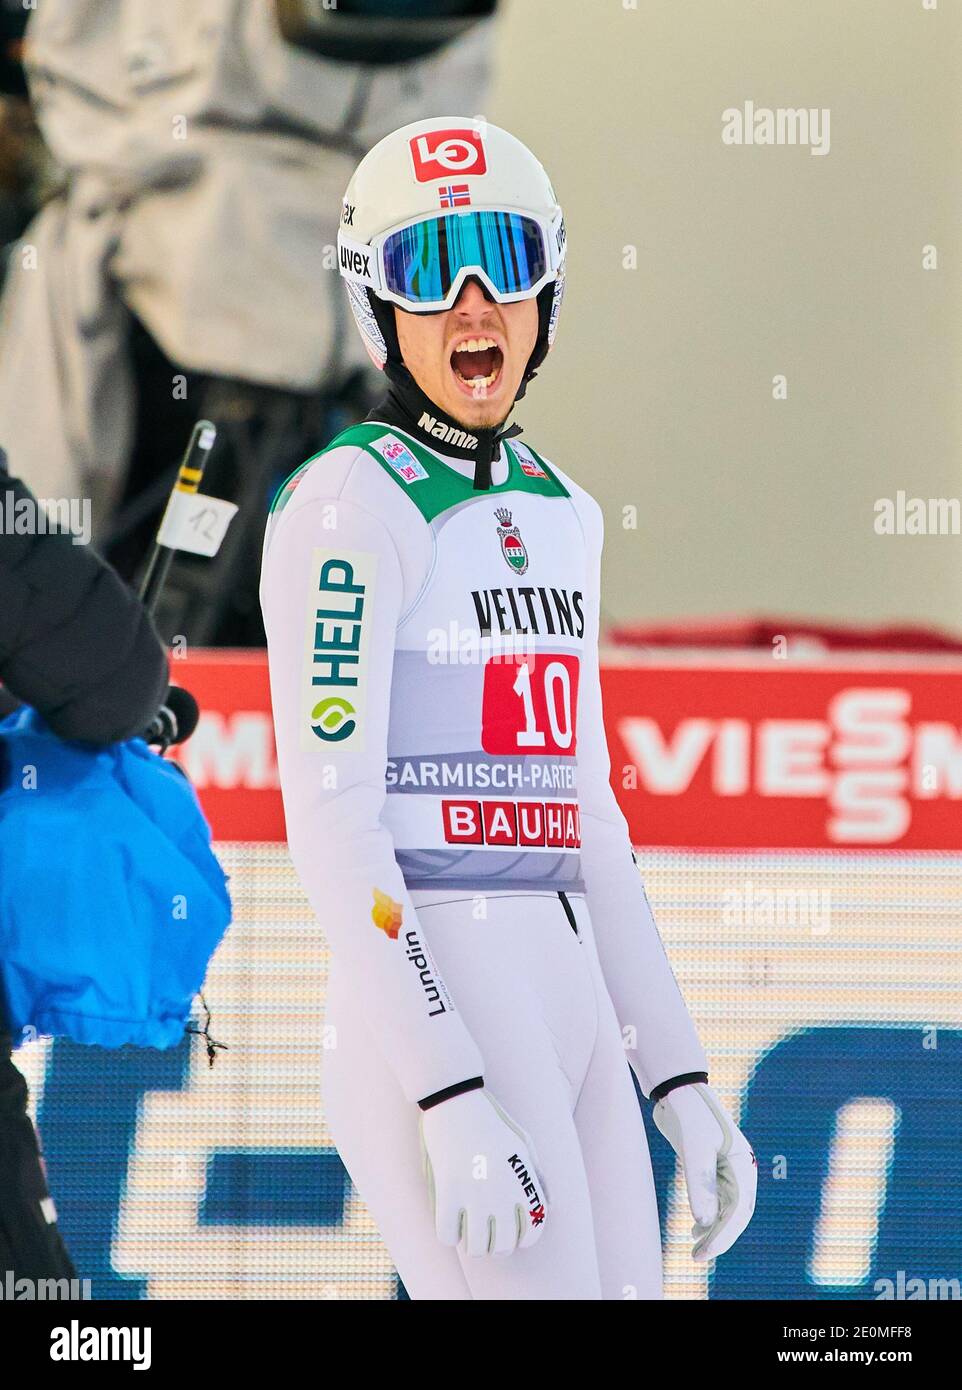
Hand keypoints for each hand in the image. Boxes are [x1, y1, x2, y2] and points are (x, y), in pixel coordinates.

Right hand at [419, 1088, 547, 1256]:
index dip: (523, 1239)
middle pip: (503, 1246)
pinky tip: (450, 1220)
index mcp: (523, 1183)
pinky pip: (447, 1236)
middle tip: (487, 1234)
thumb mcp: (524, 1144)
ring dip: (473, 1245)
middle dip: (497, 1246)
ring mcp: (474, 1195)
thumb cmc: (492, 1123)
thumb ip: (539, 1177)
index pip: (532, 1232)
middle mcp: (502, 1194)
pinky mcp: (447, 1192)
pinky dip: (448, 1234)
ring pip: (476, 1248)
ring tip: (468, 1232)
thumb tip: (550, 1206)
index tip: (512, 1233)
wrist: (459, 1102)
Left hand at [653, 1082, 755, 1261]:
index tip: (705, 1252)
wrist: (678, 1089)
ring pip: (726, 1208)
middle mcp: (740, 1168)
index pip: (738, 1210)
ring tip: (696, 1249)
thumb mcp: (693, 1148)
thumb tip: (704, 1222)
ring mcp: (727, 1168)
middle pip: (735, 1213)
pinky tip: (696, 1228)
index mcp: (743, 1164)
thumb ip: (699, 1184)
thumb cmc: (688, 1114)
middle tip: (697, 1257)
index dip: (723, 1235)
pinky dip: (708, 1216)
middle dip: (719, 1238)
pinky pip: (717, 1199)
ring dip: (714, 1230)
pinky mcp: (713, 1167)